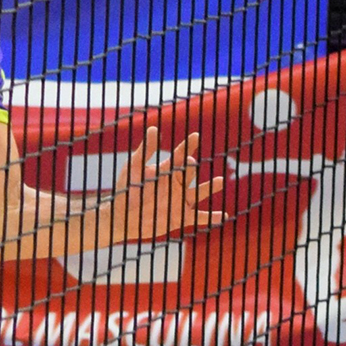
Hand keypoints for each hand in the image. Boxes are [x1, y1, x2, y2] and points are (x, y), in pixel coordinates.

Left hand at [109, 127, 224, 243]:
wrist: (122, 216)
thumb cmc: (127, 189)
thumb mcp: (134, 167)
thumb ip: (146, 150)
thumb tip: (153, 128)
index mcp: (167, 170)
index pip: (180, 155)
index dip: (188, 145)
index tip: (195, 136)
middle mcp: (177, 184)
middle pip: (189, 172)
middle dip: (190, 166)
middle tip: (188, 162)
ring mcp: (181, 201)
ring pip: (200, 192)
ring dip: (210, 187)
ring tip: (220, 181)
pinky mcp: (181, 217)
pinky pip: (199, 217)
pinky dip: (212, 217)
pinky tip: (223, 216)